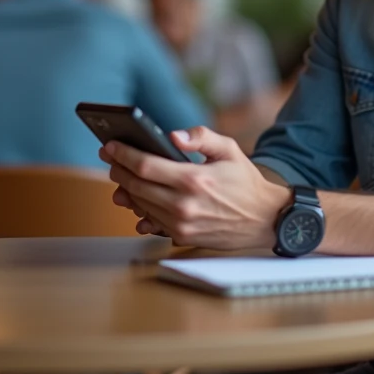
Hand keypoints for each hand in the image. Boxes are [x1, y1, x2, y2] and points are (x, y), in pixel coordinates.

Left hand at [100, 126, 289, 249]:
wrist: (264, 218)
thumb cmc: (245, 181)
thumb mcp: (229, 149)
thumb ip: (201, 136)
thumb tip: (172, 136)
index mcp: (194, 179)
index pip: (145, 165)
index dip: (123, 154)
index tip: (109, 146)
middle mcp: (184, 205)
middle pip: (136, 186)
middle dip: (118, 169)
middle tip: (110, 159)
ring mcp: (181, 224)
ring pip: (140, 205)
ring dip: (126, 190)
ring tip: (121, 176)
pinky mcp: (182, 238)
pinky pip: (151, 222)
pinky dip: (140, 210)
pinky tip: (136, 200)